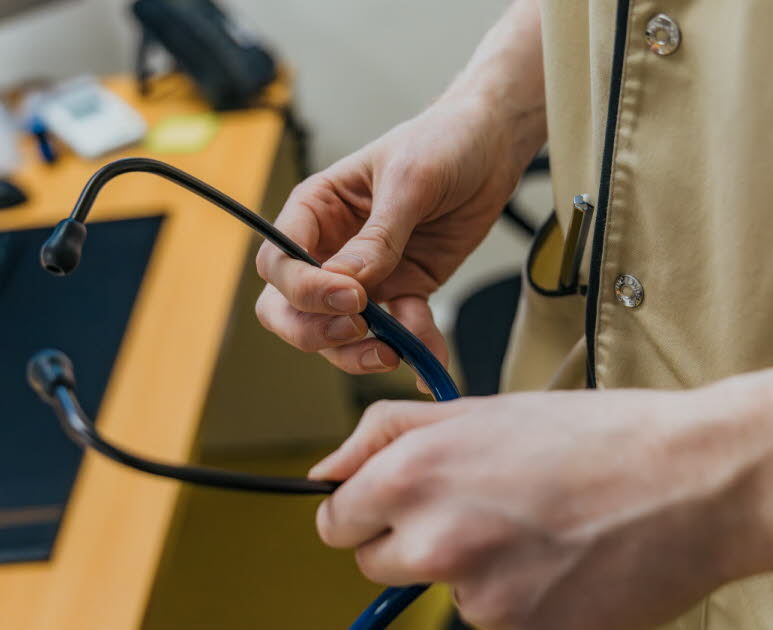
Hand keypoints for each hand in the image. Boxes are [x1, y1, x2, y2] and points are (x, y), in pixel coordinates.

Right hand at [254, 97, 540, 382]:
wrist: (492, 147)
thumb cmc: (441, 142)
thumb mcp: (410, 180)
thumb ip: (379, 236)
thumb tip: (347, 284)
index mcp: (316, 210)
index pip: (280, 262)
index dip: (302, 289)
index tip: (350, 297)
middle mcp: (331, 247)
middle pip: (291, 308)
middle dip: (316, 331)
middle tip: (358, 330)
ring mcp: (367, 275)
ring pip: (338, 332)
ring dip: (358, 352)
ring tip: (394, 353)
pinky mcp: (406, 288)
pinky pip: (401, 331)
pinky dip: (415, 350)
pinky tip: (432, 365)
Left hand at [307, 388, 772, 629]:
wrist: (696, 481)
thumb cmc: (597, 437)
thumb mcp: (480, 409)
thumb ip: (387, 433)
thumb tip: (327, 468)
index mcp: (414, 474)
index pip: (336, 522)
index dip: (367, 512)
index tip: (400, 508)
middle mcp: (435, 540)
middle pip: (375, 566)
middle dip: (413, 544)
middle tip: (483, 513)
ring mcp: (478, 597)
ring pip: (440, 595)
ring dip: (472, 574)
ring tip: (537, 532)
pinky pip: (494, 624)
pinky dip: (519, 602)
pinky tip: (561, 564)